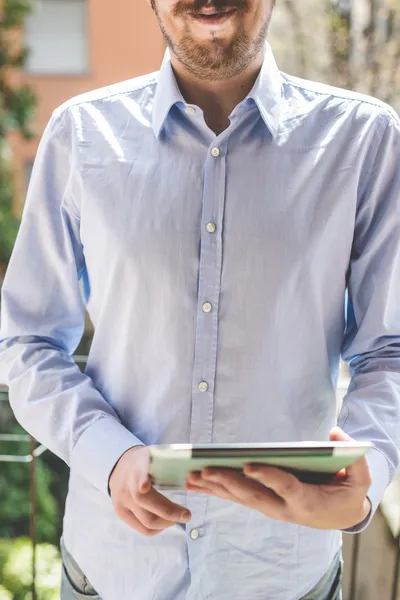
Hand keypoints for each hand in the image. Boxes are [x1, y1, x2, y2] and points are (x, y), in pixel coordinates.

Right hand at [109, 446, 190, 535]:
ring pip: (147, 520)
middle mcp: (126, 484)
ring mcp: (121, 501)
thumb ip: (169, 459)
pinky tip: (166, 521)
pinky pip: (142, 528)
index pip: (137, 473)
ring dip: (167, 522)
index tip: (145, 486)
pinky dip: (158, 528)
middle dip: (170, 512)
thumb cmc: (146, 462)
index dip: (141, 479)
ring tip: (179, 516)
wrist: (119, 466)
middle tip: (187, 514)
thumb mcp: (155, 454)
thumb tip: (194, 462)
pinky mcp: (121, 513)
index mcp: (137, 466)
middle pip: (145, 502)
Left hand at [184, 428, 371, 529]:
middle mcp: (284, 508)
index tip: (248, 464)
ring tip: (191, 476)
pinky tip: (197, 483)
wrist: (341, 517)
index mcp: (306, 500)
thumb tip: (335, 433)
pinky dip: (216, 490)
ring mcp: (271, 508)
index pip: (284, 487)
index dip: (267, 476)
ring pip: (240, 498)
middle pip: (253, 495)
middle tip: (205, 470)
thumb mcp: (360, 478)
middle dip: (228, 482)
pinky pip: (237, 498)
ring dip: (215, 487)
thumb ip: (354, 458)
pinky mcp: (264, 504)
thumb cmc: (347, 493)